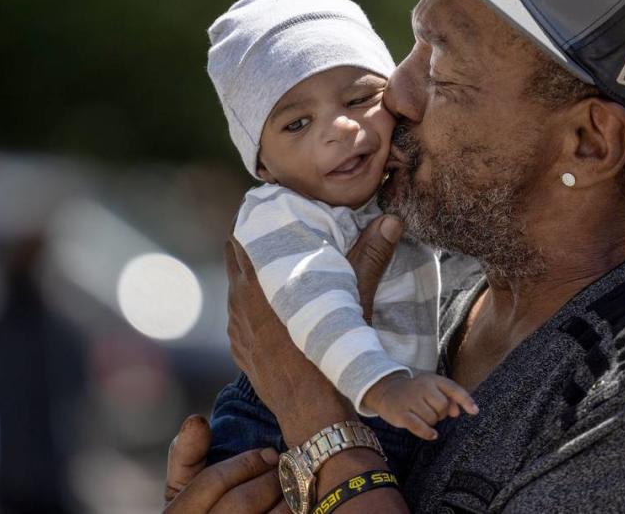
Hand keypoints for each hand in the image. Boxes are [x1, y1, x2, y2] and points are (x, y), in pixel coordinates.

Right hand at [163, 414, 287, 512]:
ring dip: (287, 502)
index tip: (270, 453)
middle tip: (289, 469)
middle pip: (241, 503)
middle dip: (270, 481)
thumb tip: (197, 420)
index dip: (246, 463)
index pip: (212, 481)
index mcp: (177, 513)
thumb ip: (187, 454)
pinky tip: (299, 508)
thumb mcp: (183, 486)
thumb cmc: (199, 509)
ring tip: (298, 489)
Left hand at [224, 214, 403, 444]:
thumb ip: (368, 257)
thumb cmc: (331, 358)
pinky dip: (250, 305)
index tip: (265, 209)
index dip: (252, 223)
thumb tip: (389, 220)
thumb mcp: (353, 303)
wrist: (313, 416)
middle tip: (273, 230)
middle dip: (251, 245)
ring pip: (236, 291)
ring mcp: (237, 332)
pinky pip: (239, 318)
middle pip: (235, 261)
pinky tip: (269, 306)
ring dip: (250, 276)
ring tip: (272, 264)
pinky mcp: (241, 352)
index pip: (242, 242)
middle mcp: (240, 307)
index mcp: (259, 289)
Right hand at [362, 373, 478, 439]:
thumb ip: (448, 398)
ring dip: (431, 422)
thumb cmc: (415, 392)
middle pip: (443, 407)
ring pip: (432, 419)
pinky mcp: (401, 413)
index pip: (453, 389)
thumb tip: (457, 412)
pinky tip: (432, 434)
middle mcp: (422, 387)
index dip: (466, 400)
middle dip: (440, 414)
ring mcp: (411, 400)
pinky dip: (427, 432)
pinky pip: (419, 426)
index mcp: (432, 379)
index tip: (475, 411)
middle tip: (430, 411)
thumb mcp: (431, 389)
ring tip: (422, 415)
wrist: (386, 391)